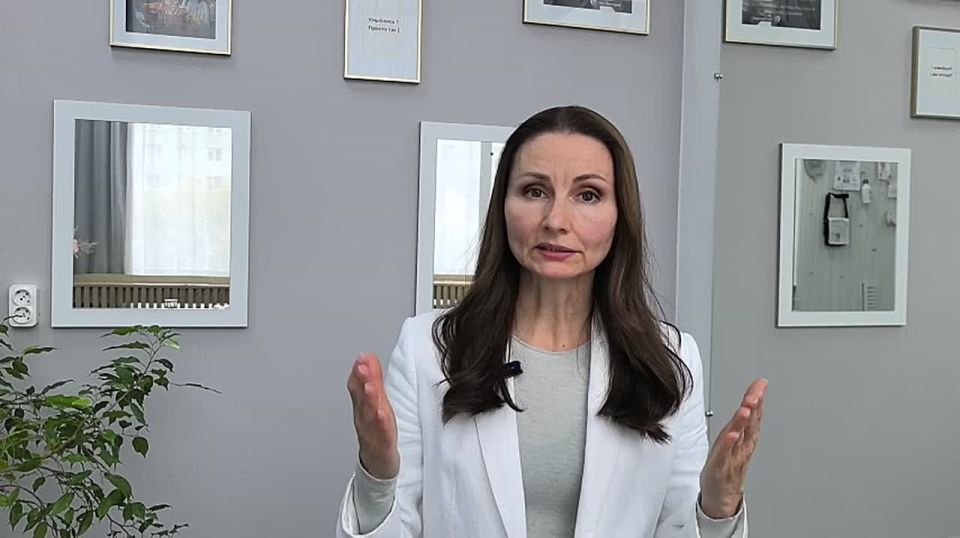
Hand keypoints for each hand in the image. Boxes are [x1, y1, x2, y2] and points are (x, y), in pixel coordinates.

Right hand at [347, 353, 399, 479]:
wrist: (378, 464)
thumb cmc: (376, 431)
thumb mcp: (375, 403)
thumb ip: (372, 379)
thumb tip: (367, 357)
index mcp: (363, 407)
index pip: (358, 386)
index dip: (359, 371)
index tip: (362, 357)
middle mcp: (363, 417)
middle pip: (362, 397)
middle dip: (361, 380)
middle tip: (362, 364)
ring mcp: (370, 431)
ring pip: (369, 413)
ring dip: (368, 398)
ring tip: (369, 385)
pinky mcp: (380, 445)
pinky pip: (380, 433)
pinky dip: (380, 422)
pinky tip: (381, 413)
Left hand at [699, 378, 767, 518]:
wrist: (722, 496)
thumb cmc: (727, 467)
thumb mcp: (735, 440)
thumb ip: (742, 421)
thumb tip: (749, 401)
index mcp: (744, 438)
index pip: (753, 414)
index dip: (757, 397)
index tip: (761, 383)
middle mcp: (741, 446)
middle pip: (749, 423)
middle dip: (753, 406)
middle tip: (757, 391)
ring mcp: (732, 457)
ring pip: (739, 437)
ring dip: (743, 422)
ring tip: (746, 409)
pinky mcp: (720, 468)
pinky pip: (725, 455)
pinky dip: (729, 444)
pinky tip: (732, 434)